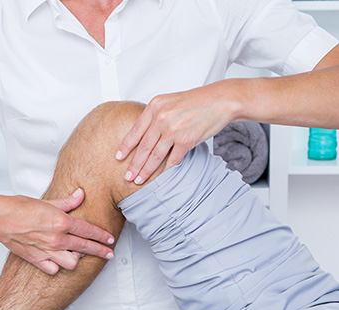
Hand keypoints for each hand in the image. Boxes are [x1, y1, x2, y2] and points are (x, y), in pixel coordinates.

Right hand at [0, 188, 114, 274]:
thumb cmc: (19, 208)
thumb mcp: (48, 201)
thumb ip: (67, 202)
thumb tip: (80, 194)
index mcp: (61, 222)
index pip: (89, 230)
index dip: (102, 236)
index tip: (110, 239)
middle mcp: (57, 238)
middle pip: (86, 248)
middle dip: (101, 251)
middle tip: (108, 254)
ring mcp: (47, 251)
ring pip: (72, 263)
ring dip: (77, 259)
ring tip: (78, 254)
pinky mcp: (36, 259)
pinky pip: (53, 269)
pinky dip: (57, 266)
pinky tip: (57, 260)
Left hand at [116, 84, 237, 183]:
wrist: (220, 100)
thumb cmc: (197, 101)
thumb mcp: (170, 102)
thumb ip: (157, 116)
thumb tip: (145, 134)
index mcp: (155, 106)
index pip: (135, 130)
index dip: (126, 146)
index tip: (118, 157)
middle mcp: (161, 117)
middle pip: (143, 146)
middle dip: (134, 164)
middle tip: (127, 176)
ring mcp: (173, 129)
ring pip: (155, 156)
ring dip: (146, 170)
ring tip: (138, 180)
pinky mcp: (186, 140)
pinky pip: (172, 160)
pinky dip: (165, 171)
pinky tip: (160, 177)